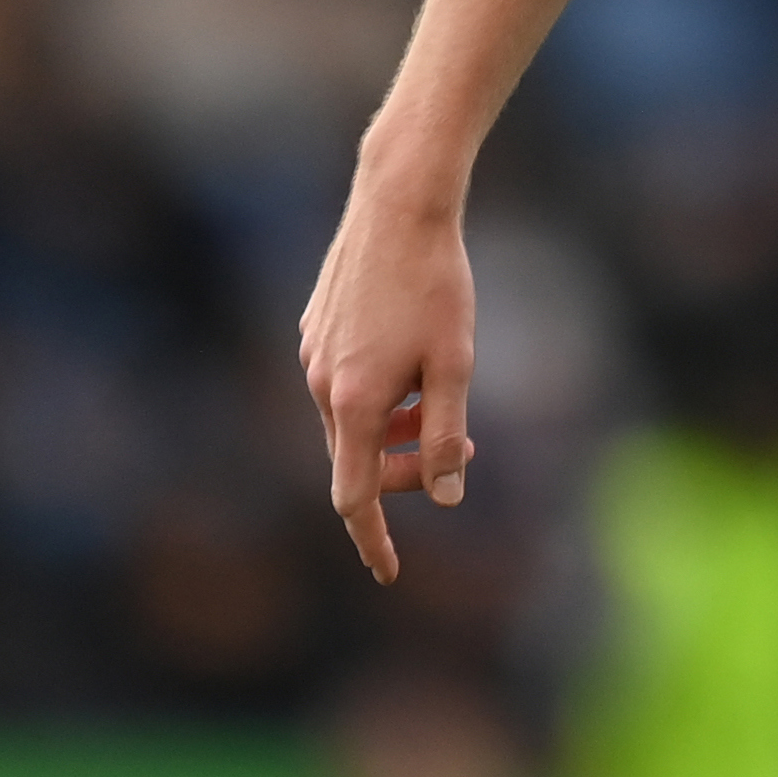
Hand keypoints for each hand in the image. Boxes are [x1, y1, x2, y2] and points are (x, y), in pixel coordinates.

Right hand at [297, 168, 477, 584]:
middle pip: (356, 460)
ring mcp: (311, 355)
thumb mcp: (456, 363)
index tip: (390, 572)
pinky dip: (380, 395)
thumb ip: (446, 433)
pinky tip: (413, 358)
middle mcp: (319, 384)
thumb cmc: (437, 283)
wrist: (399, 204)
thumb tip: (448, 495)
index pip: (353, 497)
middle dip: (406, 469)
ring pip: (351, 420)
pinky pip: (343, 384)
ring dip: (396, 429)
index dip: (373, 539)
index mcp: (352, 402)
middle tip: (466, 445)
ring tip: (442, 397)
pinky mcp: (314, 329)